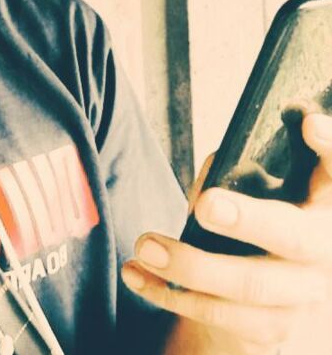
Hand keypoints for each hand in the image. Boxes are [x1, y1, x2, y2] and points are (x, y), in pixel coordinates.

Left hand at [121, 112, 331, 354]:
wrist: (285, 294)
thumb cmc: (269, 221)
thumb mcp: (268, 190)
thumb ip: (245, 173)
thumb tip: (213, 174)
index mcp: (325, 203)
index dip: (329, 146)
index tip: (308, 123)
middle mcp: (325, 250)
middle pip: (293, 237)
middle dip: (248, 220)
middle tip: (206, 205)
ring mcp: (305, 297)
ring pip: (252, 288)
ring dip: (193, 267)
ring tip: (145, 246)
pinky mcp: (276, 329)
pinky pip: (223, 319)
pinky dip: (173, 297)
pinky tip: (138, 277)